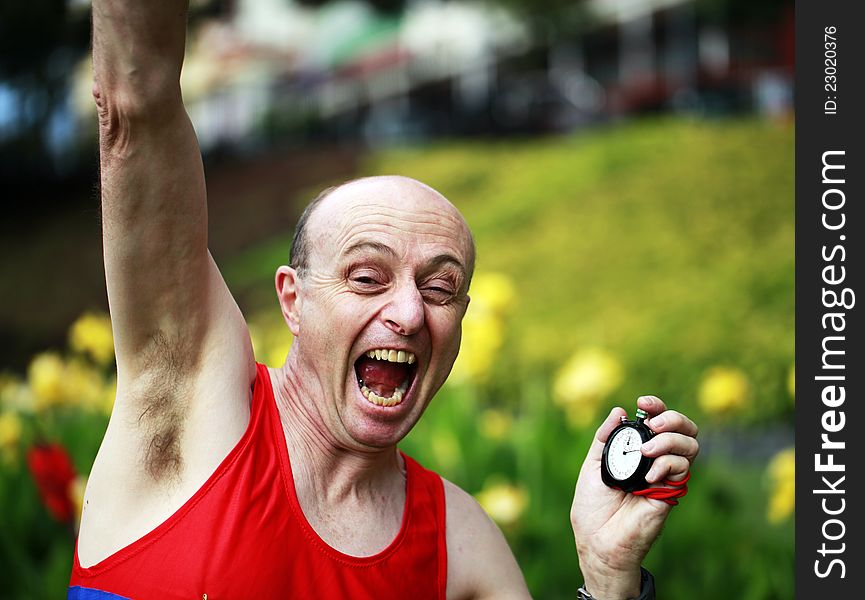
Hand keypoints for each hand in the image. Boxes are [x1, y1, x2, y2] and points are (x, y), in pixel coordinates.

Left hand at [570, 395, 698, 598]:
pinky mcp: (671, 494)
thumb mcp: (592, 464)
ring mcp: (666, 477)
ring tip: (646, 451)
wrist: (597, 540)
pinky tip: (650, 473)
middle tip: (653, 423)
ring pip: (690, 446)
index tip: (643, 403)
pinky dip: (667, 463)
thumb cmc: (592, 506)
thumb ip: (605, 437)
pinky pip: (682, 470)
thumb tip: (619, 410)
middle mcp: (656, 461)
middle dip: (673, 418)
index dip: (658, 407)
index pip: (659, 422)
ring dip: (670, 440)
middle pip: (685, 430)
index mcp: (638, 451)